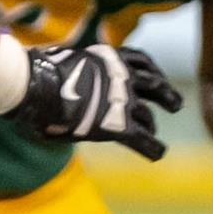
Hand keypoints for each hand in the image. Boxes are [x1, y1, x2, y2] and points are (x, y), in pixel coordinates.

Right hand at [8, 44, 182, 159]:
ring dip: (152, 124)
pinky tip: (158, 155)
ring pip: (146, 115)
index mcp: (110, 59)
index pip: (140, 61)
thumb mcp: (64, 61)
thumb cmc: (38, 74)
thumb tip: (63, 78)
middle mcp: (123, 77)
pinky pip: (142, 138)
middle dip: (166, 95)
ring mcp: (123, 100)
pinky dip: (152, 148)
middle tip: (176, 105)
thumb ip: (76, 71)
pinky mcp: (118, 123)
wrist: (36, 85)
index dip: (152, 71)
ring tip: (155, 131)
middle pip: (153, 85)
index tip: (157, 77)